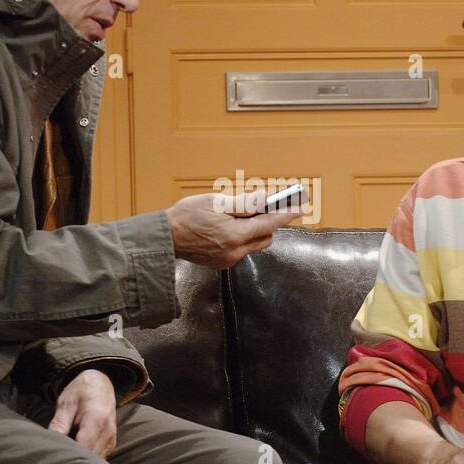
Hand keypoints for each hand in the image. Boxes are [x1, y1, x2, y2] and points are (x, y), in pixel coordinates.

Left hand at [48, 368, 116, 457]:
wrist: (99, 384)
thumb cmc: (81, 392)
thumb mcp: (65, 404)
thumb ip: (59, 425)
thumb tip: (50, 444)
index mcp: (97, 419)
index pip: (84, 449)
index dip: (70, 456)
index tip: (56, 457)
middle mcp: (108, 431)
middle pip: (91, 458)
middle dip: (75, 461)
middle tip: (58, 458)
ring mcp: (111, 439)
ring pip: (96, 461)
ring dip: (82, 461)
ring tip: (67, 455)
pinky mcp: (111, 444)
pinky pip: (99, 458)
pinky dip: (88, 458)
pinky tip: (77, 452)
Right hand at [165, 191, 301, 268]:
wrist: (165, 238)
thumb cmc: (186, 216)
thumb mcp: (216, 202)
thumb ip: (244, 203)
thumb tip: (265, 198)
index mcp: (234, 235)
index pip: (269, 224)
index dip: (285, 215)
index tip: (299, 208)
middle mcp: (234, 252)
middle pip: (265, 238)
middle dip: (268, 223)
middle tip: (266, 208)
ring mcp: (228, 260)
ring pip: (254, 245)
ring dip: (255, 231)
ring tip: (244, 216)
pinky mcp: (221, 264)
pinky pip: (241, 250)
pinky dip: (241, 239)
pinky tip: (230, 228)